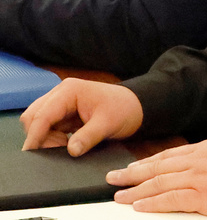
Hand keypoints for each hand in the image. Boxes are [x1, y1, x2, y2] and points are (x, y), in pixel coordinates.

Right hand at [21, 78, 142, 155]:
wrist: (135, 106)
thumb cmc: (124, 109)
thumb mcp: (108, 124)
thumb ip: (88, 137)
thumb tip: (71, 150)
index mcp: (69, 91)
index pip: (43, 114)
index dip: (35, 135)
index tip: (31, 153)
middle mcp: (60, 94)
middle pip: (34, 117)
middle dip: (39, 136)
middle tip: (58, 149)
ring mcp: (60, 103)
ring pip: (38, 123)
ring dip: (45, 138)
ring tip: (65, 146)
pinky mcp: (63, 113)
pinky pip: (47, 127)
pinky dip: (51, 138)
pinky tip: (66, 144)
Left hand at [107, 139, 206, 218]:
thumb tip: (188, 170)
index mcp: (205, 149)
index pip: (168, 155)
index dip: (146, 163)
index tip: (131, 168)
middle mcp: (198, 160)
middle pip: (157, 167)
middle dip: (132, 173)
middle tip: (113, 178)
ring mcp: (199, 177)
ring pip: (159, 183)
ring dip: (135, 190)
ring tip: (119, 196)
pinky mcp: (203, 196)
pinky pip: (171, 199)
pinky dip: (152, 202)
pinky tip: (139, 205)